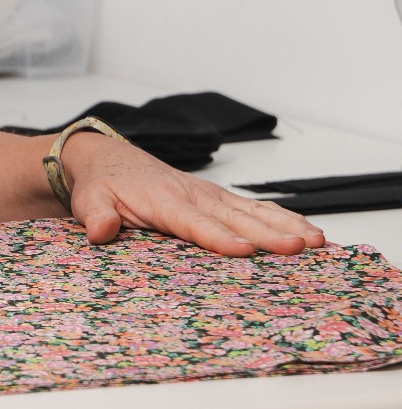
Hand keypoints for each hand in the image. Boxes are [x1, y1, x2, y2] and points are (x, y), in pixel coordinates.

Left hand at [61, 133, 325, 255]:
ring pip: (253, 210)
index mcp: (163, 201)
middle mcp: (193, 195)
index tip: (244, 251)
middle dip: (269, 233)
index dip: (218, 237)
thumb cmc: (102, 185)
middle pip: (235, 218)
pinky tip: (310, 232)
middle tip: (301, 248)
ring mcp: (210, 195)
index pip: (194, 222)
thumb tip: (100, 231)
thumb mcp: (90, 200)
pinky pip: (255, 207)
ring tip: (317, 241)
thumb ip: (96, 216)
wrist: (105, 157)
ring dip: (286, 224)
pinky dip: (283, 217)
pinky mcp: (218, 198)